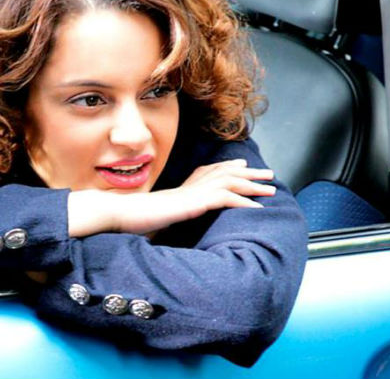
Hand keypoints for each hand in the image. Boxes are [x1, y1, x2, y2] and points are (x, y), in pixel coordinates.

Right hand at [66, 159, 274, 237]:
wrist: (118, 215)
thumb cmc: (132, 220)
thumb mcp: (155, 217)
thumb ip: (168, 217)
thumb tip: (169, 223)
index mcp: (181, 189)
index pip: (209, 172)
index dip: (228, 167)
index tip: (243, 166)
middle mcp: (188, 187)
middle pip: (224, 173)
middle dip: (249, 173)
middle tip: (268, 174)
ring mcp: (190, 194)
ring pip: (229, 182)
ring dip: (252, 186)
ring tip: (270, 189)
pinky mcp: (191, 203)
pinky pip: (223, 199)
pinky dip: (242, 202)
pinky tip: (256, 208)